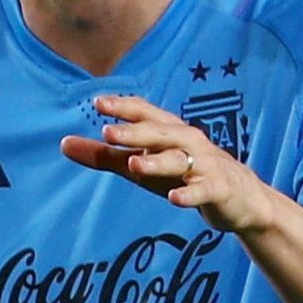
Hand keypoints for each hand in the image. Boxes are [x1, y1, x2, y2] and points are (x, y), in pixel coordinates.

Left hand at [60, 95, 271, 232]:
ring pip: (179, 160)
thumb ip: (104, 156)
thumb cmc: (184, 174)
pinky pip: (203, 190)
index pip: (145, 113)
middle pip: (160, 133)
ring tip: (133, 165)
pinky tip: (175, 198)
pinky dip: (190, 193)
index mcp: (169, 131)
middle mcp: (188, 142)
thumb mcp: (142, 166)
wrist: (240, 199)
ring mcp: (206, 165)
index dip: (123, 107)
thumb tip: (62, 144)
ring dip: (157, 162)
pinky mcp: (219, 189)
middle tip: (108, 132)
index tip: (97, 103)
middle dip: (135, 132)